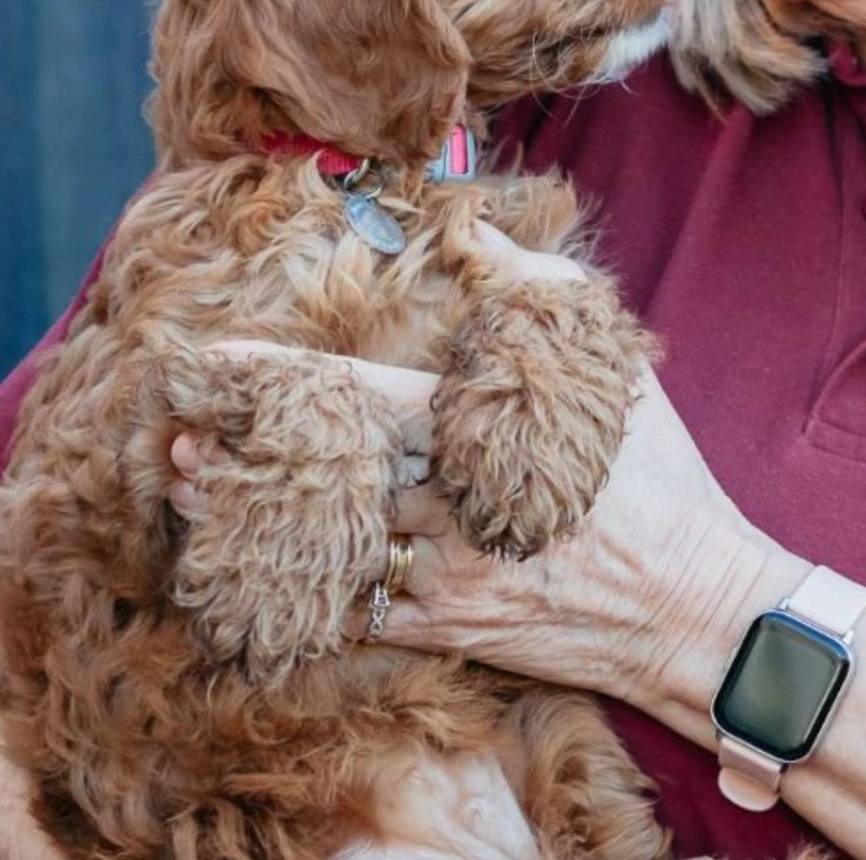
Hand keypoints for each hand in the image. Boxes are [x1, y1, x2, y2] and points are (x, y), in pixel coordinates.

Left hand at [172, 224, 803, 712]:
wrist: (692, 607)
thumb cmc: (656, 481)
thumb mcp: (611, 373)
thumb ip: (535, 292)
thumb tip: (473, 235)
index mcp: (479, 435)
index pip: (350, 395)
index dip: (270, 378)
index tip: (207, 361)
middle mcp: (448, 507)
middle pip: (314, 478)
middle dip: (236, 460)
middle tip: (174, 442)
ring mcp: (442, 578)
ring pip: (317, 549)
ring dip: (245, 527)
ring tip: (188, 501)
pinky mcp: (448, 631)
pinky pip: (350, 617)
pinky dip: (293, 595)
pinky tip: (247, 576)